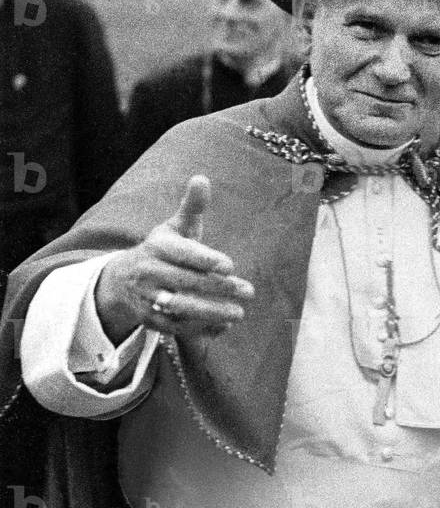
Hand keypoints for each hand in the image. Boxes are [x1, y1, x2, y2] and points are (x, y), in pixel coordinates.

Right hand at [94, 175, 254, 342]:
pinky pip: (176, 328)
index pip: (181, 253)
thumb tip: (202, 178)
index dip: (204, 259)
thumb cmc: (163, 249)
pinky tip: (225, 325)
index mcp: (157, 246)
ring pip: (180, 308)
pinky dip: (201, 329)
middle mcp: (148, 272)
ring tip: (239, 313)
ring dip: (211, 312)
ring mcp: (148, 298)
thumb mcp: (175, 226)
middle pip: (184, 282)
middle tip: (248, 291)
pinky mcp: (150, 321)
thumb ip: (192, 206)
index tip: (229, 265)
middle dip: (218, 288)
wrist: (123, 280)